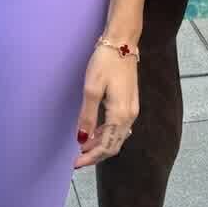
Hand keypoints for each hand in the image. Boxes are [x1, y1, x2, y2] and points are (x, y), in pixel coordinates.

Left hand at [73, 47, 138, 168]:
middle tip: (77, 158)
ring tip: (83, 146)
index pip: (106, 146)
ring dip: (101, 145)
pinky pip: (119, 127)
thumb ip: (87, 116)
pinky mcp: (130, 103)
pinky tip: (95, 132)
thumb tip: (82, 140)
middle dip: (96, 154)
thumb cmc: (105, 62)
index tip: (75, 164)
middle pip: (114, 145)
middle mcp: (129, 116)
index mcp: (120, 115)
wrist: (122, 43)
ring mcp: (132, 109)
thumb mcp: (91, 88)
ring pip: (117, 137)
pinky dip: (107, 135)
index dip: (91, 158)